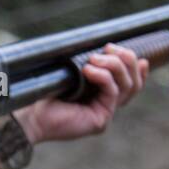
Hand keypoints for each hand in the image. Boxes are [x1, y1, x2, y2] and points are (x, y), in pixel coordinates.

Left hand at [13, 43, 148, 143]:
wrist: (29, 115)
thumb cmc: (46, 92)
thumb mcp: (72, 72)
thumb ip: (90, 62)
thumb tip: (106, 47)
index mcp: (101, 95)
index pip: (130, 83)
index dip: (138, 69)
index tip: (138, 55)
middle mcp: (106, 105)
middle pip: (133, 82)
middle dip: (126, 60)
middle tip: (108, 48)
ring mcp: (105, 114)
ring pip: (127, 86)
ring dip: (114, 66)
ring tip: (93, 59)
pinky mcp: (100, 121)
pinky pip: (112, 93)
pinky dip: (104, 77)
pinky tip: (88, 70)